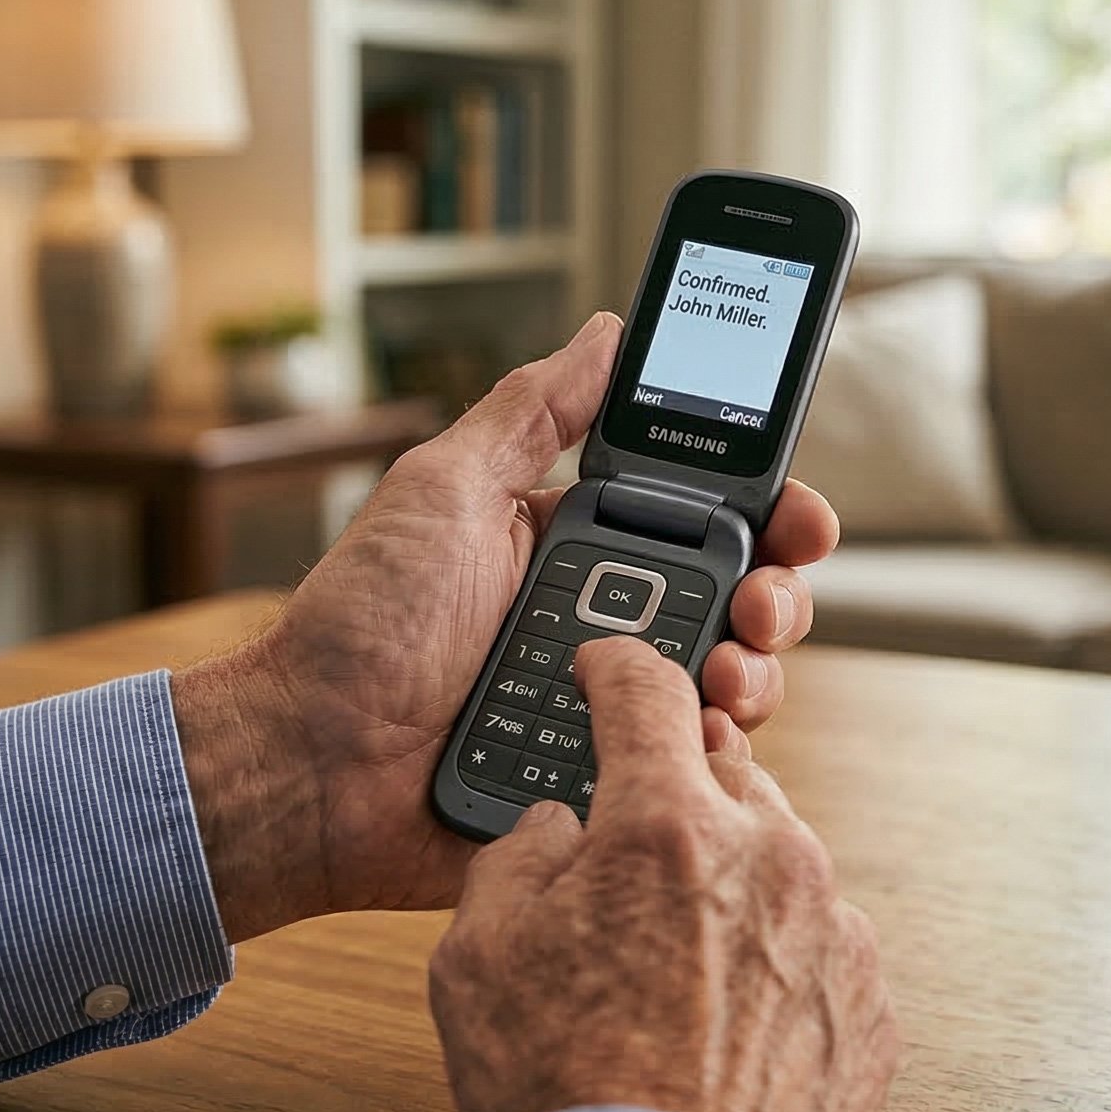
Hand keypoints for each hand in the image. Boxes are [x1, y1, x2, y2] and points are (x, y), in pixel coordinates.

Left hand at [169, 311, 841, 941]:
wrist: (311, 767)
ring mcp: (616, 708)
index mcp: (584, 547)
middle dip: (780, 598)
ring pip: (735, 686)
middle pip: (746, 602)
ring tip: (725, 678)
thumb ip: (533, 412)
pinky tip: (698, 743)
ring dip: (757, 675)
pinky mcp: (607, 781)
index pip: (710, 520)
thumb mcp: (444, 490)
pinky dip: (713, 756)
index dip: (771, 515)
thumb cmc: (359, 627)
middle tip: (761, 605)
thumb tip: (609, 330)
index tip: (799, 518)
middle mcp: (612, 623)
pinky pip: (693, 771)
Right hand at [426, 638, 899, 1111]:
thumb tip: (558, 829)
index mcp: (669, 825)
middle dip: (677, 796)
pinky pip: (821, 946)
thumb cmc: (562, 1092)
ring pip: (782, 864)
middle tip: (629, 844)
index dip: (617, 667)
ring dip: (732, 883)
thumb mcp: (477, 955)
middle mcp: (773, 857)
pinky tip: (724, 1018)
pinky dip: (778, 960)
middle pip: (726, 779)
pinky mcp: (872, 1001)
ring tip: (670, 959)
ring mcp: (836, 929)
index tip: (610, 666)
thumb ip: (518, 858)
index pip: (646, 693)